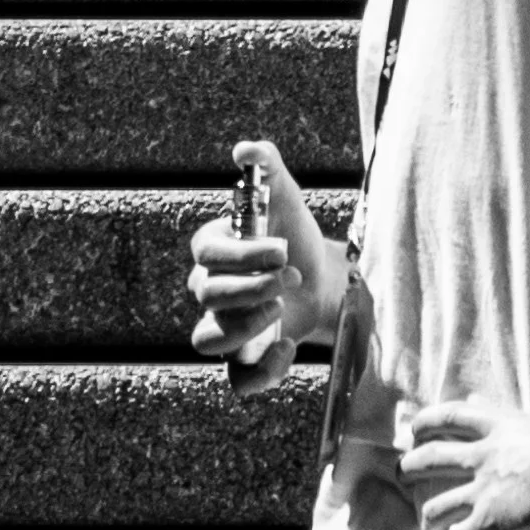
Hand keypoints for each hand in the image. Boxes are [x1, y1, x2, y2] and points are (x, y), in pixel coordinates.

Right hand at [189, 136, 343, 380]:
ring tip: (280, 311)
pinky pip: (236, 379)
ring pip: (208, 340)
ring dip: (243, 328)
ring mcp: (224, 327)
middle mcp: (210, 291)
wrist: (323, 279)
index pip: (205, 254)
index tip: (283, 249)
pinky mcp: (245, 358)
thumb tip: (243, 150)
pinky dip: (260, 371)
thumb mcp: (286, 196)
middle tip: (290, 276)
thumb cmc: (296, 236)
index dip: (241, 255)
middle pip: (206, 295)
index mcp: (212, 251)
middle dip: (250, 287)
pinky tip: (287, 347)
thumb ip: (266, 165)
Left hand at [397, 395, 529, 529]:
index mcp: (495, 428)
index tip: (415, 430)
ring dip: (427, 523)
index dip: (426, 423)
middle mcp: (480, 459)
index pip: (448, 417)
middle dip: (411, 469)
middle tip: (404, 476)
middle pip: (428, 460)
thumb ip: (529, 410)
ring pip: (434, 507)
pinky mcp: (488, 522)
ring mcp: (481, 492)